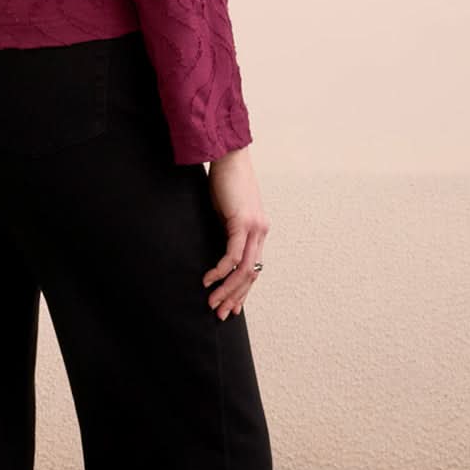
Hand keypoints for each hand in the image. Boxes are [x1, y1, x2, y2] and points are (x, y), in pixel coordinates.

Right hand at [201, 146, 269, 318]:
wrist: (228, 155)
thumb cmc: (224, 180)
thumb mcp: (225, 211)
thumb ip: (226, 230)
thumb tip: (217, 246)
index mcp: (257, 231)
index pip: (252, 269)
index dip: (242, 290)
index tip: (230, 307)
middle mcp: (260, 232)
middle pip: (251, 275)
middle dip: (234, 297)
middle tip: (220, 314)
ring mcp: (254, 228)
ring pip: (244, 270)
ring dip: (227, 289)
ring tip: (212, 303)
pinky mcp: (243, 222)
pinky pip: (233, 255)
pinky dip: (221, 270)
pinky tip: (209, 279)